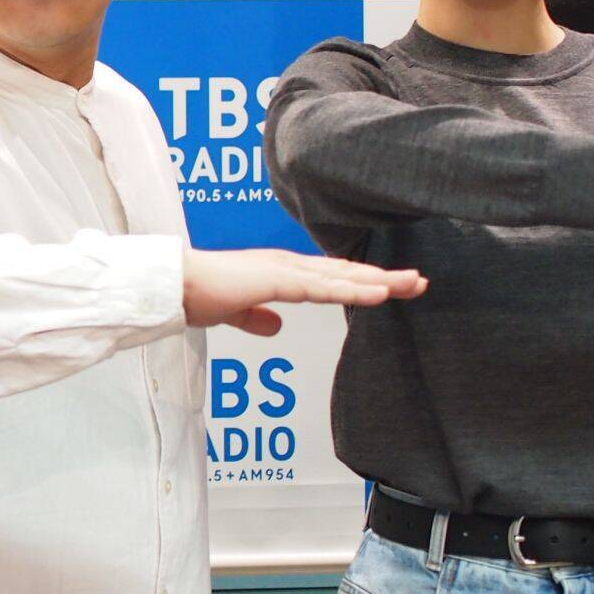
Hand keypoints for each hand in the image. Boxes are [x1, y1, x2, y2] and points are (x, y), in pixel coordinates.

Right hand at [182, 247, 426, 335]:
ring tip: (413, 284)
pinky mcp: (276, 280)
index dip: (364, 280)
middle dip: (385, 276)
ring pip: (342, 276)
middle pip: (346, 271)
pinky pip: (322, 288)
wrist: (173, 285)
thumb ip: (255, 317)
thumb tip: (276, 328)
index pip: (332, 276)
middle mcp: (288, 265)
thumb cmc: (198, 294)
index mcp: (281, 271)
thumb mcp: (235, 311)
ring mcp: (284, 270)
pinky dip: (352, 289)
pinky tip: (378, 293)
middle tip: (421, 281)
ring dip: (379, 280)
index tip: (395, 286)